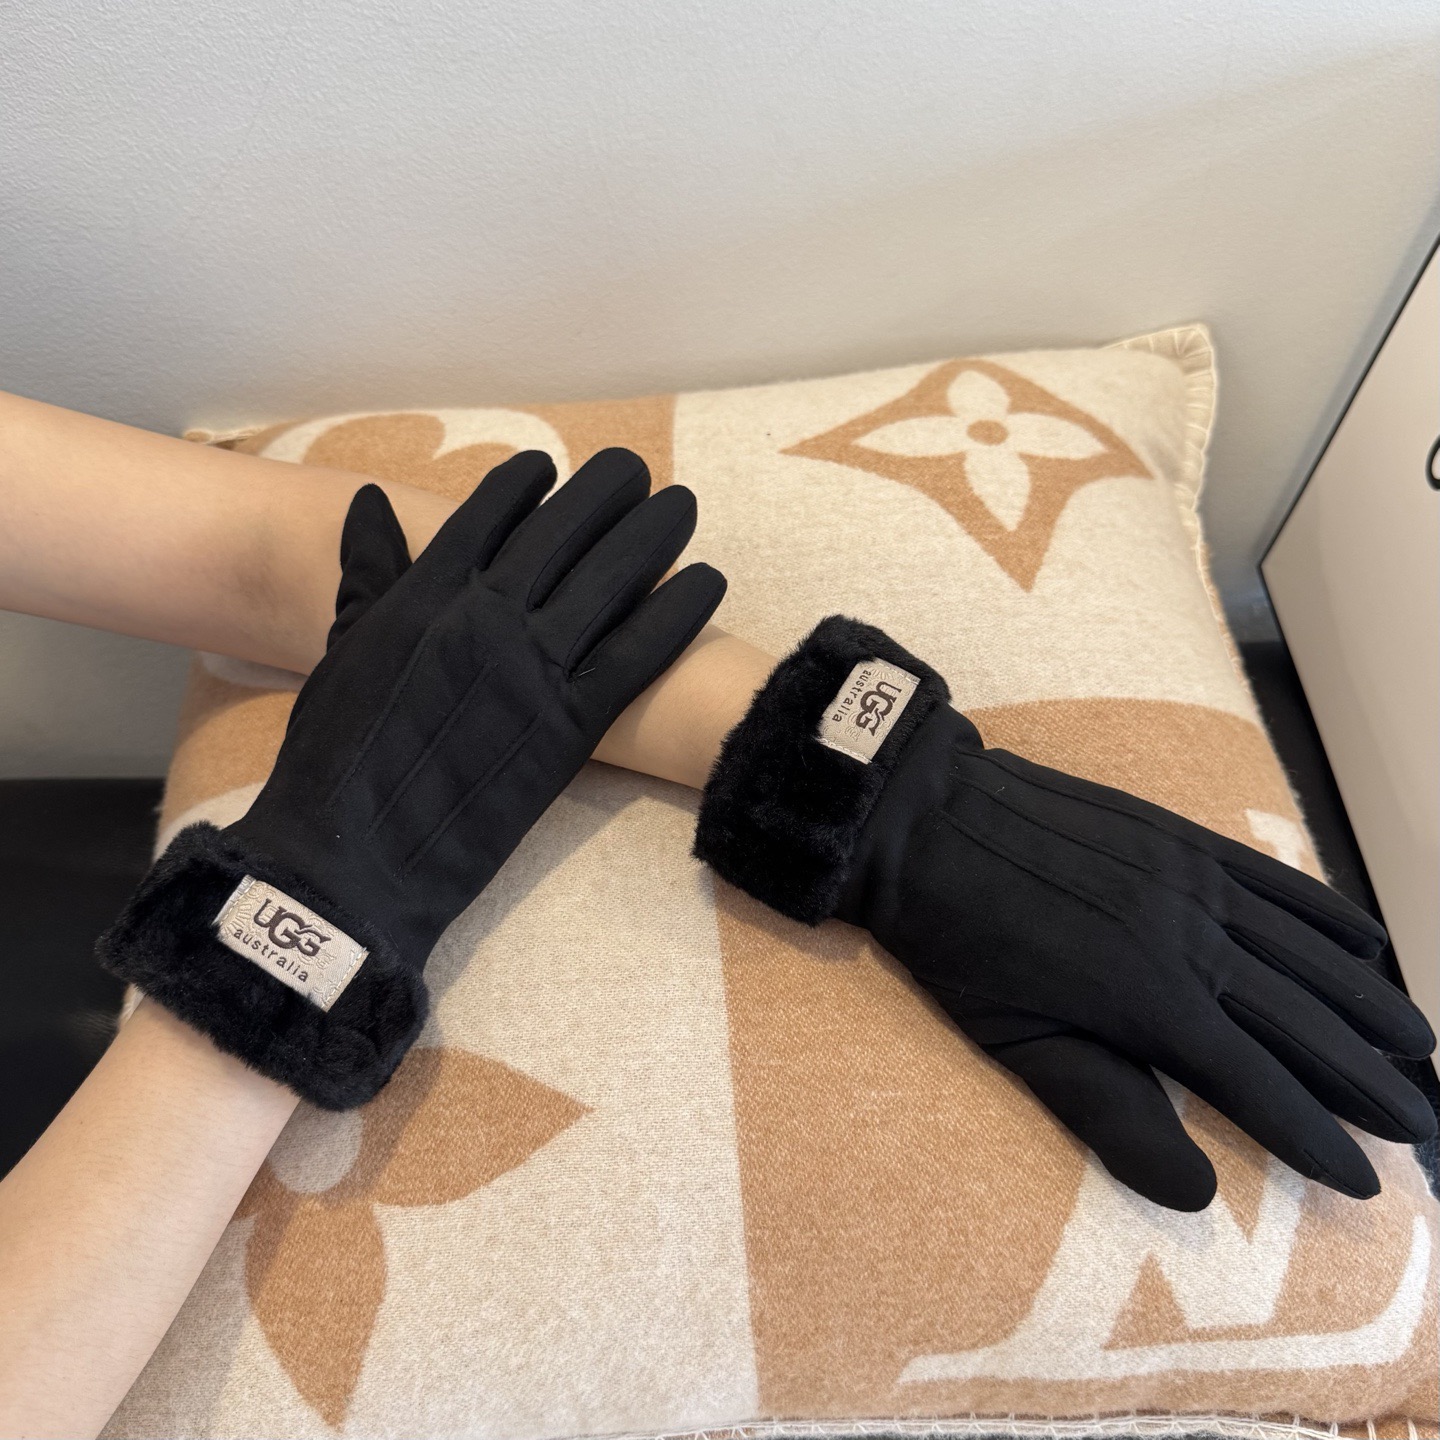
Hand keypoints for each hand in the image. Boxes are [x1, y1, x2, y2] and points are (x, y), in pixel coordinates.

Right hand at [101, 448, 724, 1107]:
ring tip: (680, 505)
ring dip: (653, 536)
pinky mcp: (570, 725)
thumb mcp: (342, 653)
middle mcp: (484, 614)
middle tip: (634, 470)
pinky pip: (635, 654)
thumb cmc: (332, 759)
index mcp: (424, 593)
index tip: (551, 467)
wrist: (349, 855)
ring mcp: (530, 667)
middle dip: (604, 493)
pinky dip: (676, 614)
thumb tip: (373, 506)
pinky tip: (706, 583)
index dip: (525, 484)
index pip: (486, 515)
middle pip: (562, 533)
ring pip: (610, 580)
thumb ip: (369, 576)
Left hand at [694, 616, 1435, 1209]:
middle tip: (1423, 1128)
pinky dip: (1329, 915)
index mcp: (1149, 1002)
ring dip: (1369, 1002)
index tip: (1366, 1182)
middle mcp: (1192, 942)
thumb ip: (1107, 1111)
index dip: (1316, 1138)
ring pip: (1307, 953)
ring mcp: (1193, 883)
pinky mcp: (1181, 840)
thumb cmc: (959, 943)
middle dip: (1369, 1083)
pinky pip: (1275, 882)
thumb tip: (1197, 1194)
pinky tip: (1369, 941)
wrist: (928, 819)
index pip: (1259, 1087)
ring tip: (1421, 1049)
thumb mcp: (1015, 1042)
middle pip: (1303, 1022)